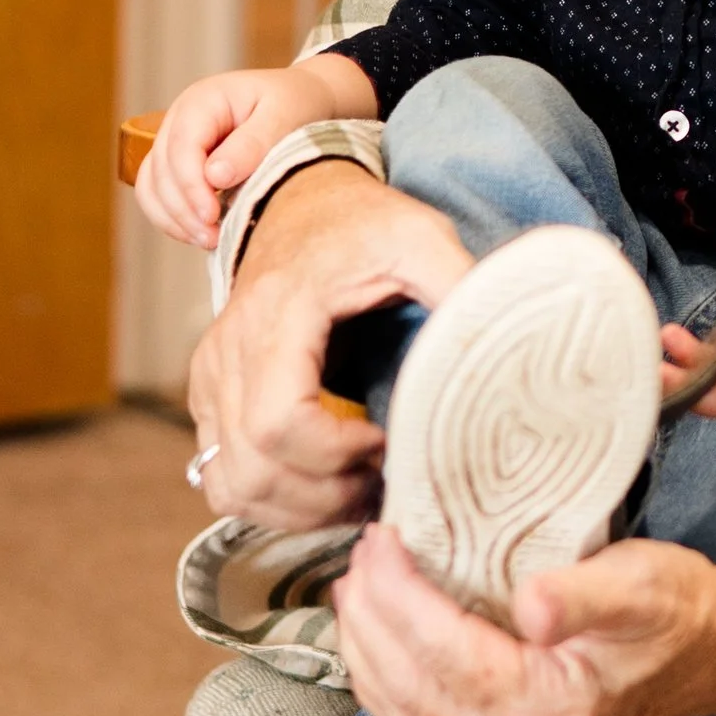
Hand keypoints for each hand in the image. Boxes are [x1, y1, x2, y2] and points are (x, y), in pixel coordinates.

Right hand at [137, 57, 377, 246]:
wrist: (302, 98)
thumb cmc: (296, 103)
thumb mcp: (284, 115)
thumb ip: (252, 144)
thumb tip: (214, 176)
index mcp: (203, 101)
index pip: (181, 146)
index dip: (191, 185)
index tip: (212, 216)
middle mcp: (180, 120)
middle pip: (161, 170)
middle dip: (184, 209)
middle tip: (215, 237)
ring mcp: (175, 143)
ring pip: (152, 186)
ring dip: (174, 219)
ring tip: (210, 240)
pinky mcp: (178, 166)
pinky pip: (158, 196)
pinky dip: (172, 220)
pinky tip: (201, 235)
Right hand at [182, 161, 474, 532]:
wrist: (300, 206)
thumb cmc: (360, 226)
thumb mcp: (420, 237)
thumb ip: (459, 283)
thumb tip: (506, 338)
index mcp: (276, 316)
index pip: (278, 422)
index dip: (335, 455)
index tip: (386, 441)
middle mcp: (227, 354)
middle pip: (251, 469)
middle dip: (324, 495)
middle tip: (382, 480)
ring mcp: (209, 381)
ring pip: (230, 486)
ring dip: (298, 509)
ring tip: (359, 489)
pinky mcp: (210, 400)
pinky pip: (223, 478)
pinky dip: (272, 502)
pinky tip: (324, 486)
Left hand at [333, 518, 715, 715]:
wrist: (714, 658)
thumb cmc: (679, 612)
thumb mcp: (643, 584)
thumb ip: (583, 595)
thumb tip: (531, 606)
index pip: (442, 653)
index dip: (398, 593)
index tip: (379, 537)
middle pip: (409, 686)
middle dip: (369, 616)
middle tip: (360, 551)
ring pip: (400, 711)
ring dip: (367, 646)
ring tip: (358, 584)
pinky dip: (387, 675)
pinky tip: (381, 631)